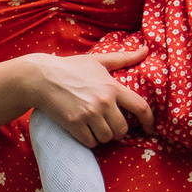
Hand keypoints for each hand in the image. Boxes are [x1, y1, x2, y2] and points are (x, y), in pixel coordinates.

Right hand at [29, 50, 154, 146]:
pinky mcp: (74, 124)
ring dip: (103, 136)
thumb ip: (124, 58)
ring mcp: (89, 114)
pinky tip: (84, 132)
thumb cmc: (70, 68)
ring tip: (95, 128)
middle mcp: (103, 102)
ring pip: (107, 137)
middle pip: (122, 129)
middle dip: (118, 131)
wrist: (41, 78)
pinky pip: (90, 142)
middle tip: (110, 127)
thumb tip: (146, 50)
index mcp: (112, 87)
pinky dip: (89, 140)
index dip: (149, 121)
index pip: (140, 107)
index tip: (150, 129)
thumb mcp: (98, 61)